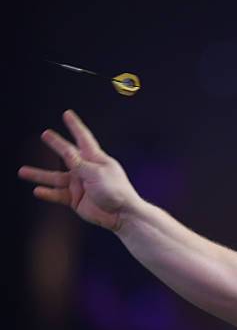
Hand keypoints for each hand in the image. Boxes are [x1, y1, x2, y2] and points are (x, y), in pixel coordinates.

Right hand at [18, 110, 141, 230]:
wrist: (121, 215)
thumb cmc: (116, 191)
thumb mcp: (97, 173)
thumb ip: (79, 164)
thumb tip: (67, 152)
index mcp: (96, 159)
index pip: (83, 138)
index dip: (75, 126)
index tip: (67, 114)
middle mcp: (86, 170)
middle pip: (66, 155)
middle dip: (56, 144)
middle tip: (45, 134)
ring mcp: (80, 184)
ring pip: (55, 177)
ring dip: (39, 175)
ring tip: (22, 171)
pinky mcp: (76, 199)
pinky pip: (57, 195)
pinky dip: (47, 193)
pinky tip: (37, 190)